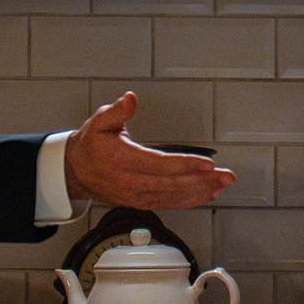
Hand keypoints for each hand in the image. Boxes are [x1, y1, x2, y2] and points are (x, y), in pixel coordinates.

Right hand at [63, 92, 235, 209]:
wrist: (77, 171)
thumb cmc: (92, 145)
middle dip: (203, 180)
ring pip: (174, 196)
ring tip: (222, 185)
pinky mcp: (141, 203)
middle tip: (226, 176)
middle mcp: (131, 183)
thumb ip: (117, 111)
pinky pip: (169, 203)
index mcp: (123, 161)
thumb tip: (131, 99)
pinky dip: (190, 200)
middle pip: (173, 184)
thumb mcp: (100, 122)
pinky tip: (206, 195)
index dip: (186, 164)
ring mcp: (137, 196)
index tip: (207, 163)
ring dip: (201, 191)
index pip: (160, 165)